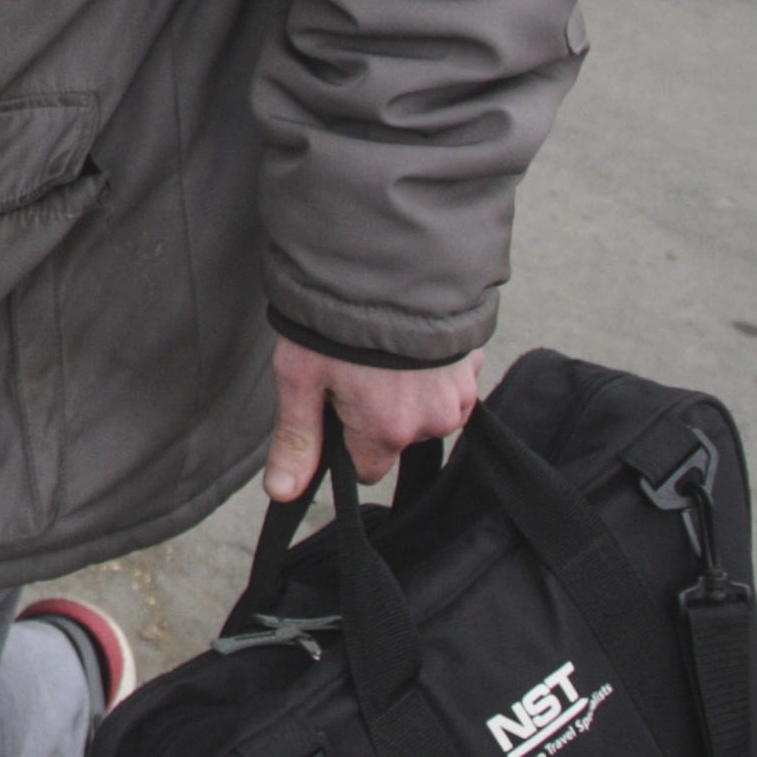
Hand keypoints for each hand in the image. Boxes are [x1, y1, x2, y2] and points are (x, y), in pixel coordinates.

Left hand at [266, 338, 480, 501]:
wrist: (389, 264)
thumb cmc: (338, 320)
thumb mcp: (300, 378)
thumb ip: (296, 439)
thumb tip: (283, 492)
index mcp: (388, 431)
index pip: (366, 469)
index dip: (344, 442)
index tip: (332, 408)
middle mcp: (432, 421)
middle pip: (396, 437)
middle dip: (375, 413)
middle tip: (352, 367)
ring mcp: (459, 393)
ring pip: (425, 411)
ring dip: (405, 391)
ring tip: (379, 349)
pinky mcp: (472, 364)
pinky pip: (448, 383)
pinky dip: (429, 369)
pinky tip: (407, 341)